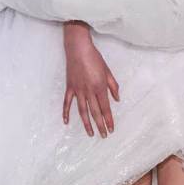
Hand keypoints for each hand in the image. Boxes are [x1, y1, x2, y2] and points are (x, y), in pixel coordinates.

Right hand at [62, 20, 119, 137]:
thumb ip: (113, 86)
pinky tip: (66, 122)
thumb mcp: (108, 71)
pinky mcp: (70, 87)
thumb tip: (117, 99)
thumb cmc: (95, 58)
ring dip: (86, 123)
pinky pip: (67, 102)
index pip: (105, 108)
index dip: (108, 119)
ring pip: (82, 111)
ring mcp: (78, 90)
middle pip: (95, 112)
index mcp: (99, 87)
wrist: (78, 48)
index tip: (111, 128)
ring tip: (90, 133)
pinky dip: (66, 112)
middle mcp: (89, 91)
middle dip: (100, 125)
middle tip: (103, 135)